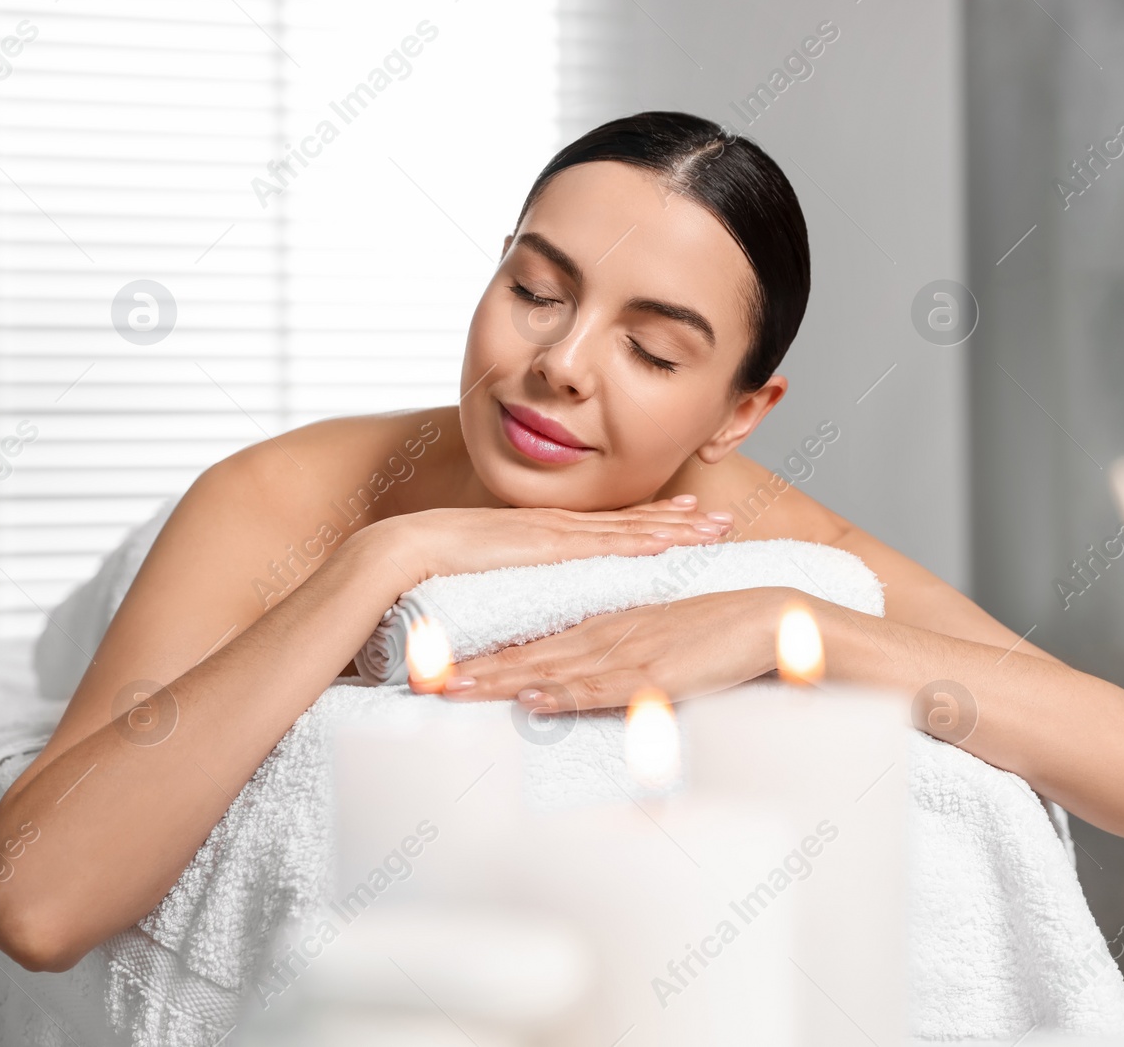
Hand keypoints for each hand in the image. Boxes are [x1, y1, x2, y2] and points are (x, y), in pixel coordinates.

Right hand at [383, 494, 735, 581]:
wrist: (403, 551)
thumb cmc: (432, 567)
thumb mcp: (488, 578)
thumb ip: (513, 587)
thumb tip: (527, 606)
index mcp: (543, 535)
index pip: (607, 529)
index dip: (647, 523)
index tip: (683, 518)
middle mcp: (556, 528)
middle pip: (630, 523)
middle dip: (678, 521)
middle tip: (720, 518)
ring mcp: (555, 533)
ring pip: (630, 529)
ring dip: (676, 528)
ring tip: (715, 526)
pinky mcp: (549, 547)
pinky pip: (607, 543)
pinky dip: (644, 538)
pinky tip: (676, 539)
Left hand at [419, 586, 791, 707]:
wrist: (767, 620)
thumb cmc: (716, 637)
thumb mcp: (656, 649)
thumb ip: (617, 666)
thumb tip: (580, 689)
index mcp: (604, 628)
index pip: (533, 643)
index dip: (485, 655)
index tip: (441, 665)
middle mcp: (606, 637)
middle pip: (528, 655)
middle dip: (474, 668)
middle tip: (421, 678)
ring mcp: (628, 654)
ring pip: (553, 670)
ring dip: (502, 680)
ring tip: (453, 690)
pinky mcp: (655, 675)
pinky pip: (602, 687)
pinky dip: (564, 694)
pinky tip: (534, 699)